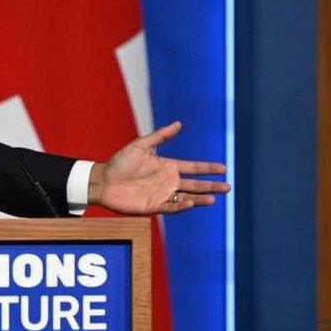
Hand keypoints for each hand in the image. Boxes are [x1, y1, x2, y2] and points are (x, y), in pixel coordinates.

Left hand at [87, 121, 229, 213]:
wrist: (103, 180)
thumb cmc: (120, 162)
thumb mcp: (141, 146)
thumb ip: (160, 136)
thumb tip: (179, 123)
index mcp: (167, 167)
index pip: (193, 168)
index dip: (208, 168)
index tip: (223, 168)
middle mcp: (168, 181)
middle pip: (195, 184)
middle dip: (211, 186)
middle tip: (227, 187)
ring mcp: (162, 194)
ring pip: (186, 197)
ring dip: (200, 198)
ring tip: (213, 198)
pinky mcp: (153, 206)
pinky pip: (171, 207)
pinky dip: (181, 205)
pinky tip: (191, 202)